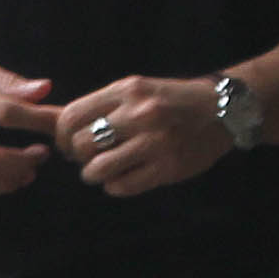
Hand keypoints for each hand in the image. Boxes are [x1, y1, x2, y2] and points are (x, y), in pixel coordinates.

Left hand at [56, 73, 237, 197]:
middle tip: (86, 159)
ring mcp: (155, 142)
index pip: (72, 116)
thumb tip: (56, 123)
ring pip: (98, 169)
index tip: (70, 143)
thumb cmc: (171, 101)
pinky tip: (123, 178)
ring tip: (102, 172)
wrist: (223, 109)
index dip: (63, 135)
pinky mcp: (168, 167)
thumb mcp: (137, 90)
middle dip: (77, 157)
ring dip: (93, 175)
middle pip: (81, 144)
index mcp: (127, 90)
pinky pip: (122, 187)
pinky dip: (115, 186)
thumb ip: (101, 105)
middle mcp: (140, 114)